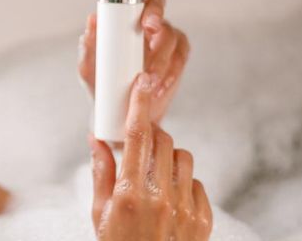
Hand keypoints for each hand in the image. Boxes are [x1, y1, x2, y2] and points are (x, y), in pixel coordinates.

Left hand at [79, 0, 190, 123]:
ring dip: (161, 60)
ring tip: (148, 80)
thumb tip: (92, 19)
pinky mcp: (176, 62)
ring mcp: (166, 43)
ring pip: (172, 39)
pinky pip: (180, 61)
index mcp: (128, 19)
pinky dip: (171, 73)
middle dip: (158, 21)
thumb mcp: (88, 67)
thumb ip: (88, 45)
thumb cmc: (101, 84)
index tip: (145, 20)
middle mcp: (150, 26)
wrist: (116, 114)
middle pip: (162, 10)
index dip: (149, 2)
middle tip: (149, 37)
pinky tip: (159, 86)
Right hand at [90, 73, 212, 240]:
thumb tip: (98, 140)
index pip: (138, 137)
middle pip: (163, 141)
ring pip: (182, 158)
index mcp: (129, 195)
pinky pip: (195, 184)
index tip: (143, 82)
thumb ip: (101, 174)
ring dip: (168, 161)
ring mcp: (185, 210)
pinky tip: (169, 203)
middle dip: (151, 138)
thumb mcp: (99, 216)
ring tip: (154, 181)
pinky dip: (183, 186)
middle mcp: (160, 199)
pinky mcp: (203, 220)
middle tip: (139, 149)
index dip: (140, 105)